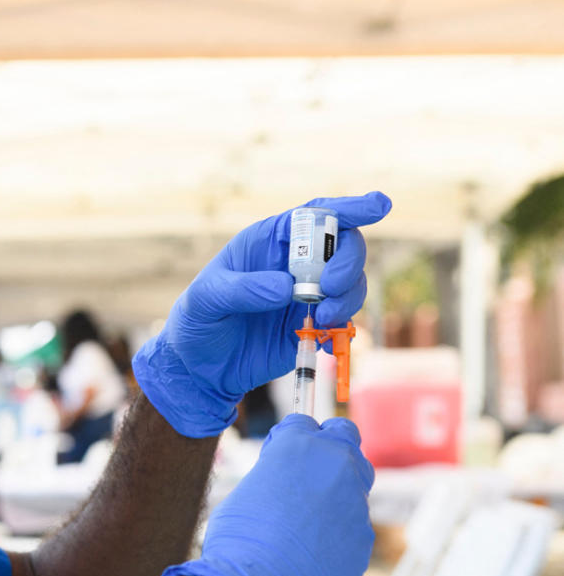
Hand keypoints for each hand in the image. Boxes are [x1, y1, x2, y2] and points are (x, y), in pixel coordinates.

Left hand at [133, 192, 390, 436]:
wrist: (199, 368)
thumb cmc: (197, 322)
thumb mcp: (206, 300)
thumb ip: (242, 289)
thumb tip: (286, 287)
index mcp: (267, 241)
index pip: (314, 215)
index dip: (348, 207)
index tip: (378, 206)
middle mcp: (293, 263)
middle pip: (343, 246)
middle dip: (348, 262)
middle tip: (328, 287)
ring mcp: (307, 294)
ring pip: (350, 283)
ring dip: (347, 297)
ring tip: (320, 319)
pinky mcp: (313, 326)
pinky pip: (344, 319)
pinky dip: (344, 327)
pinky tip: (327, 342)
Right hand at [160, 415, 374, 575]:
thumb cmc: (238, 541)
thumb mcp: (246, 493)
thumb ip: (274, 479)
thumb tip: (283, 486)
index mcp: (298, 445)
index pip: (303, 420)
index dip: (289, 438)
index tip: (279, 456)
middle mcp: (334, 464)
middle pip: (345, 434)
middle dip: (329, 445)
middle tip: (306, 471)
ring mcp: (354, 500)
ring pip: (355, 480)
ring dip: (337, 488)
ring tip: (308, 514)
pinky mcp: (364, 535)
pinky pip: (353, 521)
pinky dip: (338, 528)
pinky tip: (313, 549)